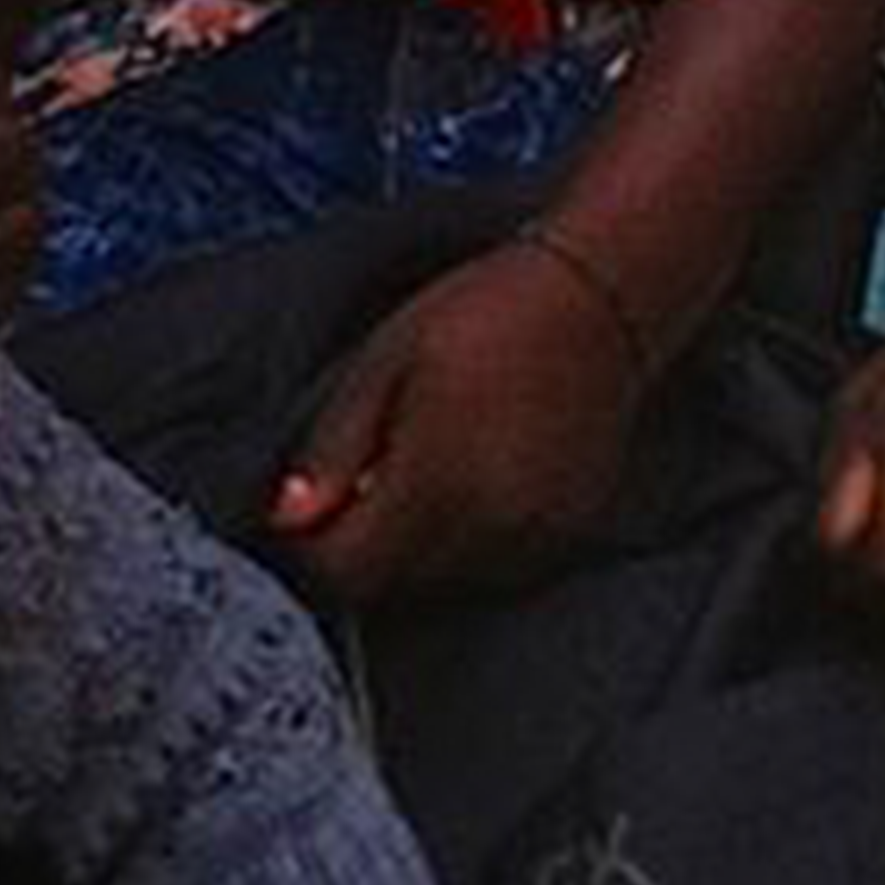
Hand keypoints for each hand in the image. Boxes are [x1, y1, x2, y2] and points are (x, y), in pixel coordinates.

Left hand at [266, 237, 646, 602]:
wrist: (599, 301)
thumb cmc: (480, 315)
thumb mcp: (384, 362)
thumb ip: (336, 450)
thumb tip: (285, 521)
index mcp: (435, 483)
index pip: (348, 571)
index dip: (310, 550)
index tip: (301, 513)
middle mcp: (490, 527)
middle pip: (392, 584)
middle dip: (358, 547)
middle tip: (357, 478)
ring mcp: (536, 537)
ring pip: (442, 581)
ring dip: (411, 547)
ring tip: (418, 466)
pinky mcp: (568, 534)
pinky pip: (494, 567)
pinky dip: (465, 541)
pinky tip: (468, 479)